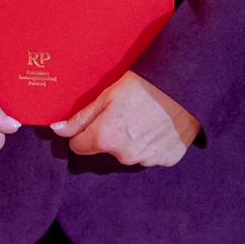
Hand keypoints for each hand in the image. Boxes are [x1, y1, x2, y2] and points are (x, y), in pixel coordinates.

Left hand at [50, 70, 198, 166]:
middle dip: (110, 134)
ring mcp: (148, 160)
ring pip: (129, 153)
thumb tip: (57, 130)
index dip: (83, 131)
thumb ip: (81, 116)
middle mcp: (125, 155)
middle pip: (106, 149)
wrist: (187, 84)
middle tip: (125, 111)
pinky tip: (159, 124)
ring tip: (145, 115)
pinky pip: (152, 155)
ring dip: (132, 140)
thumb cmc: (146, 83)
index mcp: (106, 138)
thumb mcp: (108, 93)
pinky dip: (153, 143)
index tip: (94, 119)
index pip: (78, 146)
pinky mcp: (167, 159)